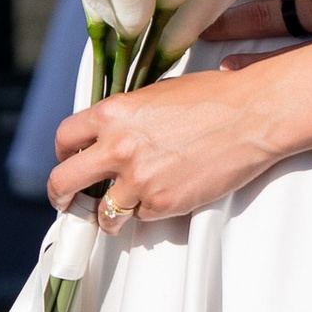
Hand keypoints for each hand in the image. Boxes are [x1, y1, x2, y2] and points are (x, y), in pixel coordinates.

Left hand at [51, 66, 292, 226]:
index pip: (64, 137)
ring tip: (122, 208)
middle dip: (62, 197)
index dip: (63, 153)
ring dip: (110, 214)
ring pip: (103, 213)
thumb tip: (110, 134)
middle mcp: (118, 147)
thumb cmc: (212, 98)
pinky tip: (165, 194)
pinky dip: (148, 212)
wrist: (250, 116)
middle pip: (63, 182)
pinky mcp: (162, 204)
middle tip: (68, 203)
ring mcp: (139, 179)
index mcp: (114, 112)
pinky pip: (141, 218)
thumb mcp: (157, 93)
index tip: (68, 161)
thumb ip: (126, 116)